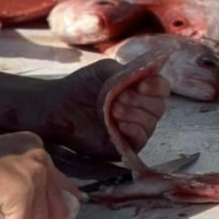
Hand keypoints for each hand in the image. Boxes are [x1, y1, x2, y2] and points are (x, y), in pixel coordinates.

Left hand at [37, 58, 169, 161]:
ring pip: (151, 123)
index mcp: (139, 91)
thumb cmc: (81, 86)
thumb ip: (129, 71)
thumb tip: (150, 72)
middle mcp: (140, 111)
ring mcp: (132, 130)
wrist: (57, 106)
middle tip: (120, 97)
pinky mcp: (122, 147)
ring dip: (135, 114)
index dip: (157, 86)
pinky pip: (140, 141)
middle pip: (159, 107)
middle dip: (142, 101)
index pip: (161, 89)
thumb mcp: (106, 71)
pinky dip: (133, 130)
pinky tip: (119, 124)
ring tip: (114, 109)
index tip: (142, 84)